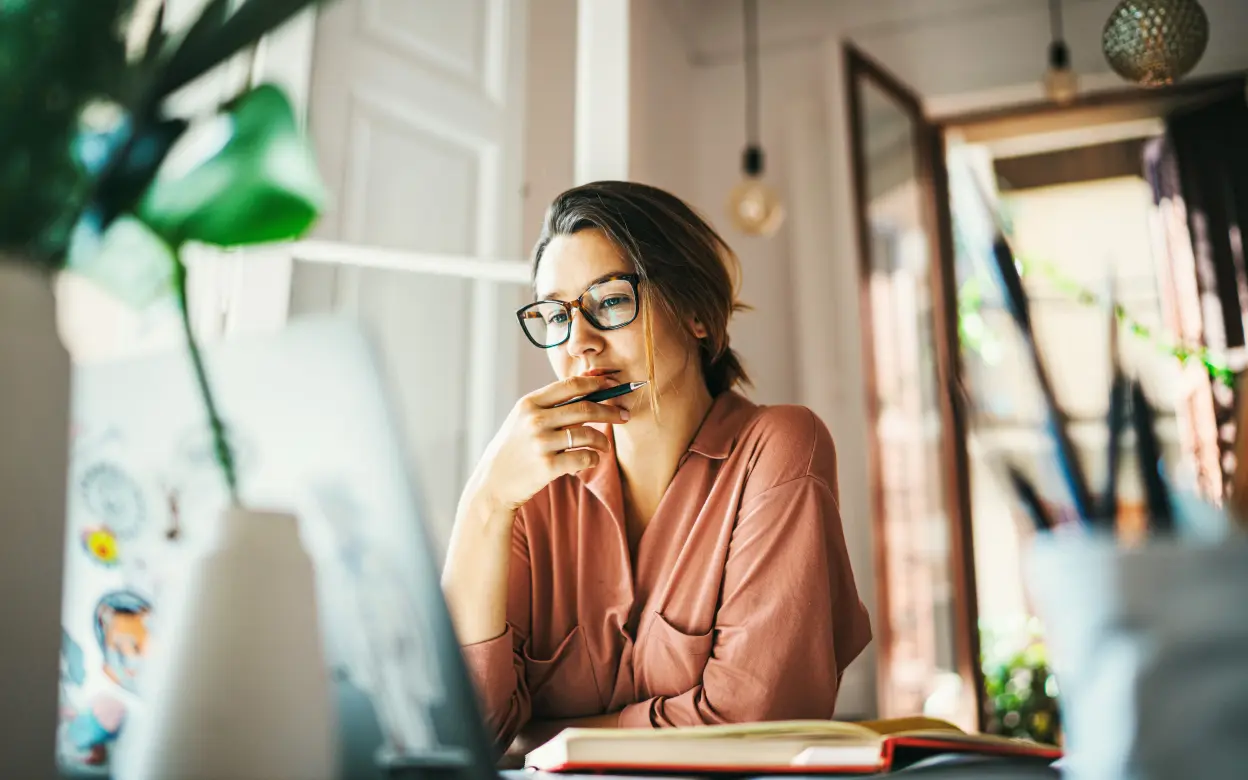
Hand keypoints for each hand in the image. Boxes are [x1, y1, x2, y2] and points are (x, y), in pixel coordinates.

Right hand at [470, 375, 628, 510]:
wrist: (493, 483)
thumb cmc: (514, 448)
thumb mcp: (523, 419)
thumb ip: (549, 405)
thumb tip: (588, 387)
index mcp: (529, 403)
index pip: (570, 385)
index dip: (596, 383)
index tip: (612, 384)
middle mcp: (534, 420)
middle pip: (585, 408)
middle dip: (610, 411)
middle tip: (624, 415)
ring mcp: (541, 443)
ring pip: (588, 434)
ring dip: (603, 440)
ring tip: (605, 445)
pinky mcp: (547, 466)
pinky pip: (584, 458)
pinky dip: (593, 459)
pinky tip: (591, 459)